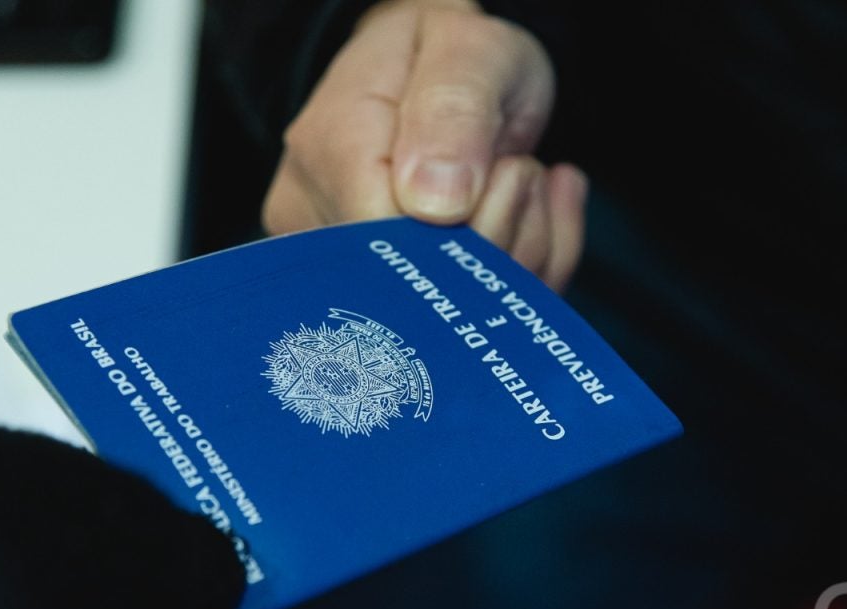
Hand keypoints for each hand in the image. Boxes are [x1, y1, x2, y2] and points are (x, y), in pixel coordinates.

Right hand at [262, 0, 586, 290]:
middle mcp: (317, 220)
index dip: (473, 228)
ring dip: (521, 251)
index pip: (397, 240)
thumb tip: (434, 205)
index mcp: (329, 149)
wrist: (438, 72)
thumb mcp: (467, 50)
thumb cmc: (448, 55)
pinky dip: (523, 273)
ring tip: (521, 178)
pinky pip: (468, 320)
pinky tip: (529, 216)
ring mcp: (345, 267)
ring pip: (448, 315)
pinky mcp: (384, 297)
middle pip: (419, 289)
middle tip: (521, 168)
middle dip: (504, 239)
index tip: (512, 171)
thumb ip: (453, 111)